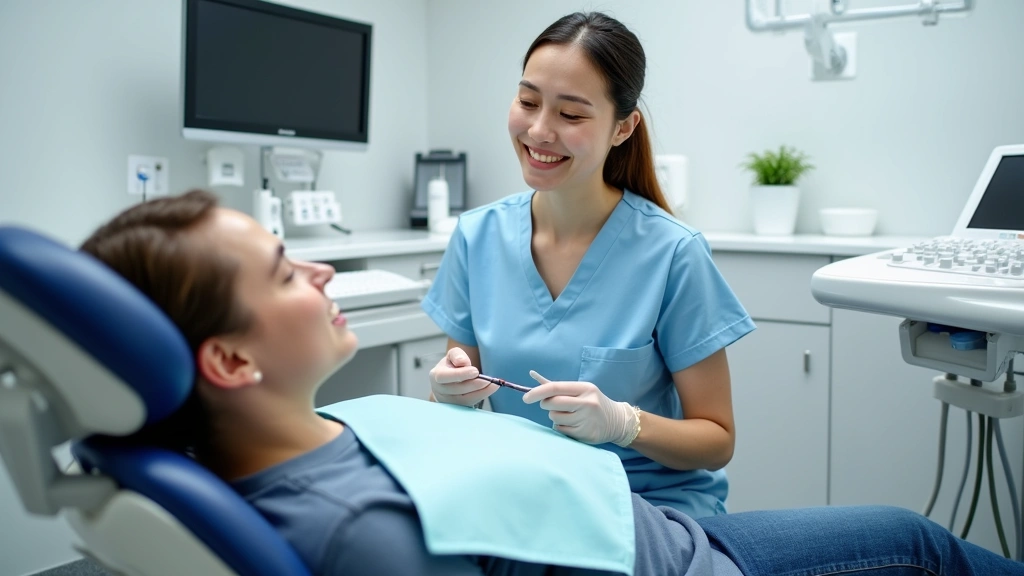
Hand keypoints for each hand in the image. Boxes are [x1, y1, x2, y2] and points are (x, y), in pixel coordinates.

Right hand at [428, 348, 495, 406]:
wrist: (449, 380)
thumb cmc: (451, 366)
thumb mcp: (452, 355)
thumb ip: (457, 355)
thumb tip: (463, 362)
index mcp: (435, 375)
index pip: (444, 376)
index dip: (460, 375)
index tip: (475, 371)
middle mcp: (439, 390)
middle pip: (456, 390)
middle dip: (474, 385)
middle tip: (489, 379)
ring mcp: (448, 401)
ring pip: (464, 399)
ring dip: (481, 392)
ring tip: (494, 384)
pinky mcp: (457, 407)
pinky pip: (470, 404)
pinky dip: (482, 396)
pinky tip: (491, 388)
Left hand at [522, 370, 637, 445]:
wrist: (617, 421)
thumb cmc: (591, 402)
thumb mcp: (580, 390)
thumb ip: (557, 386)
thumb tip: (532, 375)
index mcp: (585, 388)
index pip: (555, 388)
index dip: (537, 392)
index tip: (525, 398)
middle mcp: (587, 403)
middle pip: (553, 404)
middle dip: (546, 405)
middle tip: (550, 406)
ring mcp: (587, 420)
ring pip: (555, 418)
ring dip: (555, 417)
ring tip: (568, 415)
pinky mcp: (585, 434)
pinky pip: (560, 430)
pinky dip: (562, 427)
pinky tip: (573, 425)